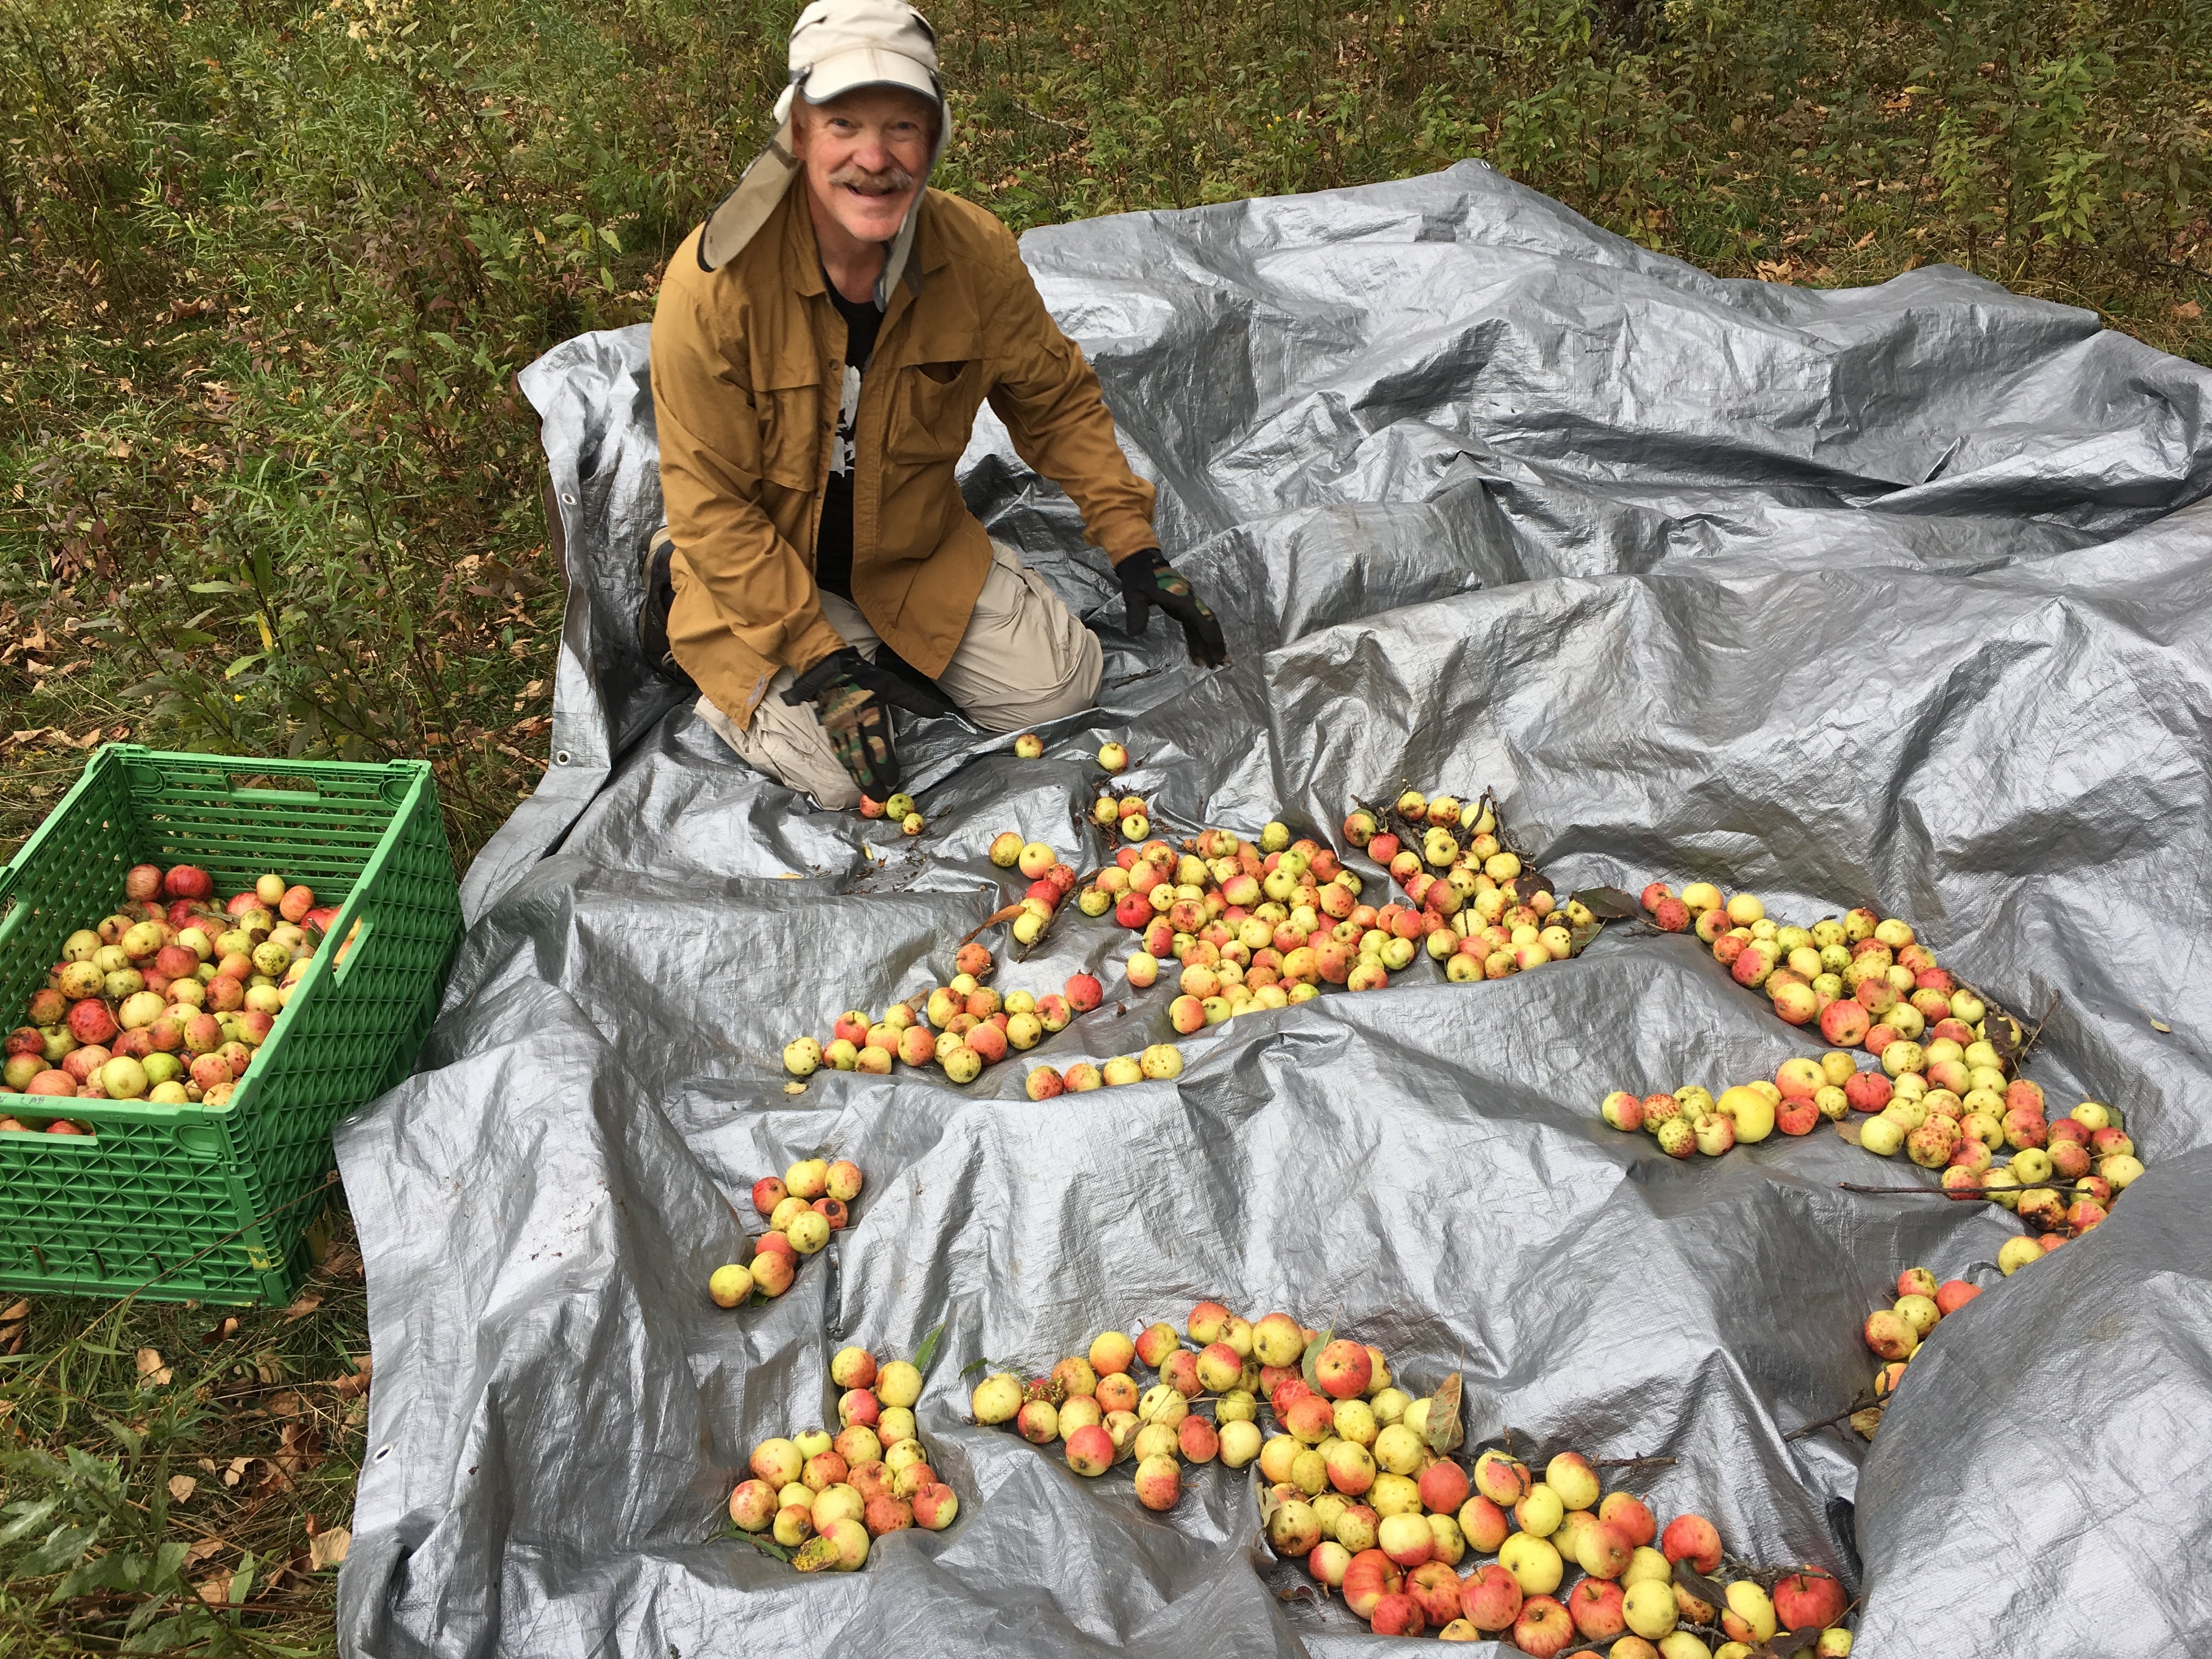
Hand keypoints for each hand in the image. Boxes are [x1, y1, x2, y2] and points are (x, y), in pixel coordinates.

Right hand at [784, 647, 905, 794]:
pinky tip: (853, 777)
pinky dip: (846, 767)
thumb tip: (940, 712)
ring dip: (857, 777)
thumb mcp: (893, 685)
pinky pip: (838, 752)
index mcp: (870, 712)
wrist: (828, 669)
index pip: (878, 742)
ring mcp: (839, 729)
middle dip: (870, 779)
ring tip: (867, 794)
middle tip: (879, 797)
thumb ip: (915, 701)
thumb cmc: (865, 677)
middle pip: (860, 756)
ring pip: (848, 758)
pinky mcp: (830, 730)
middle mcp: (853, 724)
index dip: (884, 763)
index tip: (893, 780)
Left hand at [1117, 548, 1227, 666]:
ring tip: (1212, 664)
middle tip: (1220, 663)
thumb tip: (1134, 634)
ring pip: (1202, 626)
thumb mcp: (1134, 594)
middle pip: (1208, 624)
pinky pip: (1193, 625)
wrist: (1141, 561)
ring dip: (1207, 644)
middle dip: (1215, 643)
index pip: (1202, 620)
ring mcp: (1187, 604)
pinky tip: (1197, 655)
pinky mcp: (1182, 607)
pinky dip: (1196, 640)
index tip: (1215, 653)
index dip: (1210, 638)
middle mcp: (1190, 601)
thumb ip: (1137, 613)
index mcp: (1182, 599)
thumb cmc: (1139, 578)